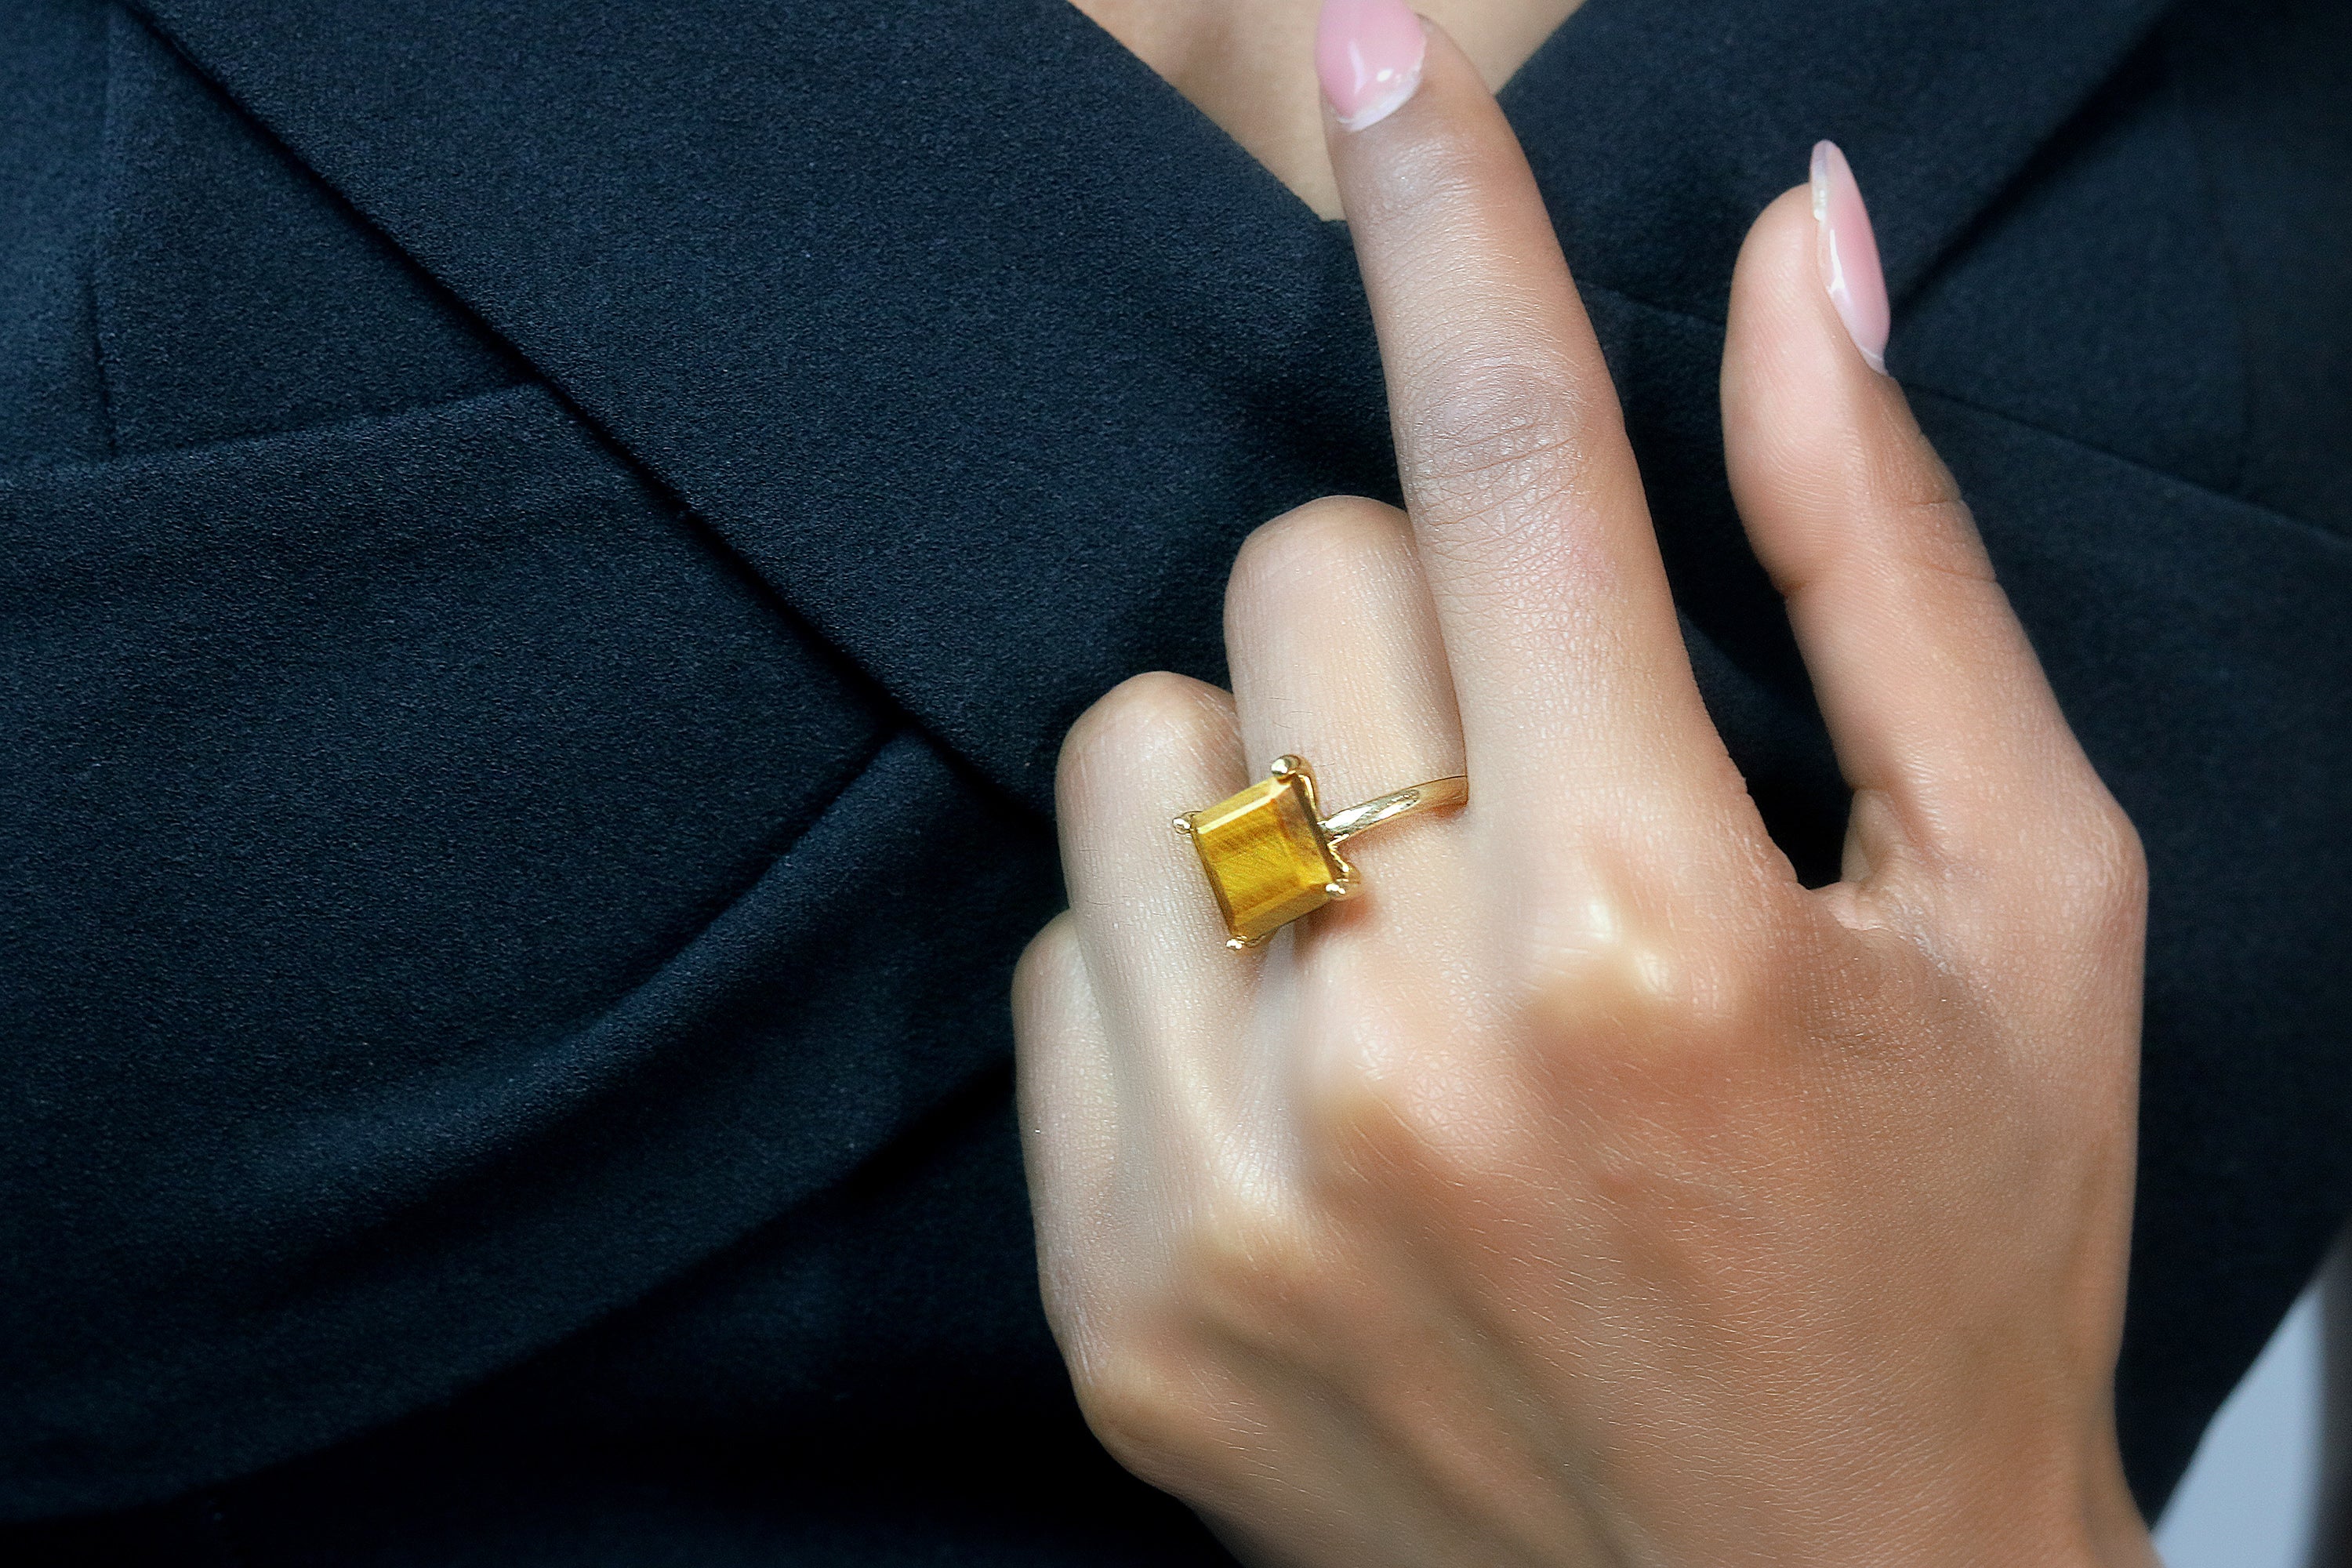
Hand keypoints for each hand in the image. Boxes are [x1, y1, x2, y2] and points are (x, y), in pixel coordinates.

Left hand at [1014, 15, 2152, 1565]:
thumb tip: (1799, 259)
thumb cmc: (1956, 1255)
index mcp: (1660, 932)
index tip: (1378, 52)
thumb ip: (1882, 561)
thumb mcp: (2022, 903)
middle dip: (1408, 610)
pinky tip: (1327, 1064)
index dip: (1447, 219)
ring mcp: (1231, 1189)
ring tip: (1420, 920)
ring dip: (1271, 772)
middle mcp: (1415, 1055)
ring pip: (1130, 747)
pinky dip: (1182, 955)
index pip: (1509, 462)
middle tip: (1535, 759)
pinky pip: (1057, 954)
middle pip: (1286, 575)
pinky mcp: (1118, 1294)